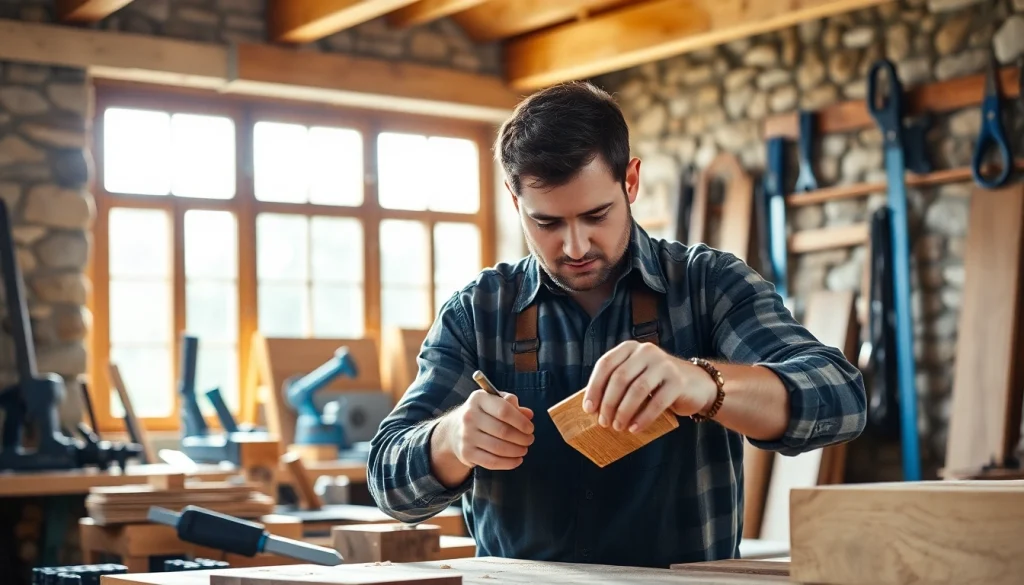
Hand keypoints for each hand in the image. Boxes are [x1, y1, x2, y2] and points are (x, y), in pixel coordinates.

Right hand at [446, 389, 534, 470]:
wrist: (454, 430)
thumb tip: (528, 415)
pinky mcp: (466, 453)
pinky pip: (491, 462)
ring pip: (498, 448)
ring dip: (516, 451)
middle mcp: (469, 416)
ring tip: (524, 450)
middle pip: (503, 431)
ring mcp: (466, 436)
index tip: (530, 428)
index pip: (504, 410)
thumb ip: (512, 406)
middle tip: (529, 440)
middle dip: (522, 438)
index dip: (521, 421)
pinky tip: (517, 460)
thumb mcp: (495, 402)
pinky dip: (508, 463)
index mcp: (479, 399)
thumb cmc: (483, 414)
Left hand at [582, 341, 716, 433]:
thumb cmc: (658, 384)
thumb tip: (591, 406)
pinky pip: (657, 402)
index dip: (594, 387)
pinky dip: (643, 418)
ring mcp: (664, 364)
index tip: (588, 409)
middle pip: (620, 377)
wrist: (697, 385)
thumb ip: (617, 384)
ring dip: (624, 412)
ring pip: (637, 389)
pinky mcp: (678, 381)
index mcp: (630, 348)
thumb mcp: (636, 376)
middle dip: (608, 403)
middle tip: (604, 422)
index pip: (606, 364)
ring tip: (618, 427)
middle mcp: (646, 351)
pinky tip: (635, 428)